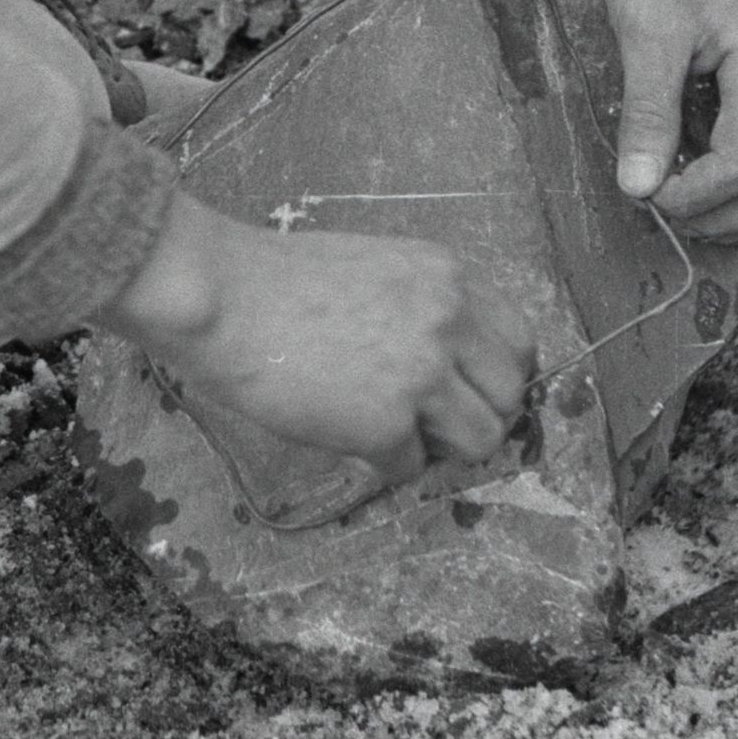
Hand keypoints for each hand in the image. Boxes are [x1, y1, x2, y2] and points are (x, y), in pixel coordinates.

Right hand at [94, 191, 530, 473]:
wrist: (219, 296)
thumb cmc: (272, 279)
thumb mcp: (371, 271)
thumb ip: (418, 308)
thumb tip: (444, 364)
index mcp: (446, 278)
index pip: (518, 341)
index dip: (496, 376)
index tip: (468, 392)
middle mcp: (448, 322)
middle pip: (510, 396)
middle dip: (477, 416)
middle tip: (433, 425)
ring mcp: (422, 374)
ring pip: (480, 440)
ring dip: (442, 448)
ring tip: (394, 435)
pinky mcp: (387, 423)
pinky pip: (412, 467)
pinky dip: (382, 464)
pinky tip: (343, 435)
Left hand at [544, 0, 737, 239]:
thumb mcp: (648, 35)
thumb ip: (648, 115)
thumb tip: (639, 189)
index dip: (692, 196)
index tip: (642, 193)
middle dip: (728, 217)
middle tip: (666, 213)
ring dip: (733, 202)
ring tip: (674, 198)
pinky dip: (728, 174)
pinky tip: (680, 164)